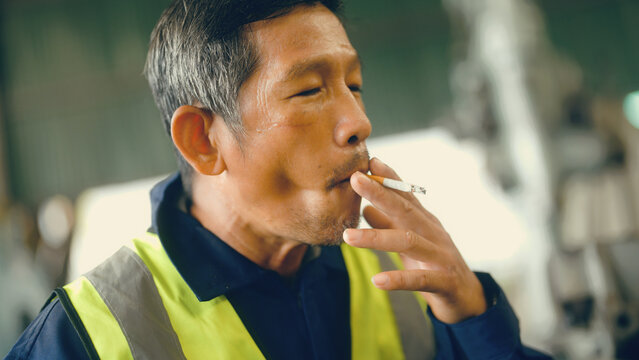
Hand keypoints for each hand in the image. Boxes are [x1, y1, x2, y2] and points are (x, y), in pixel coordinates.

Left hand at [343, 158, 486, 323]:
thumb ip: (391, 226)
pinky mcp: (444, 282)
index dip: (389, 178)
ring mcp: (441, 256)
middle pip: (405, 210)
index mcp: (425, 222)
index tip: (369, 161)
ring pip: (408, 242)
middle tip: (354, 179)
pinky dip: (398, 279)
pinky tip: (377, 279)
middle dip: (379, 193)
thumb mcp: (410, 243)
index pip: (406, 195)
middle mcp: (434, 233)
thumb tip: (366, 208)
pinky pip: (420, 280)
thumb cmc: (434, 265)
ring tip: (348, 236)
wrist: (467, 298)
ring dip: (376, 237)